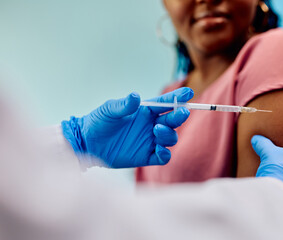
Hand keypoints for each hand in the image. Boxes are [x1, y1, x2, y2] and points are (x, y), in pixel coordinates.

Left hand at [62, 87, 192, 167]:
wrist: (87, 143)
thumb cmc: (98, 122)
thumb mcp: (109, 110)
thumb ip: (124, 105)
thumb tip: (136, 96)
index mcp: (145, 111)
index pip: (165, 103)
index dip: (178, 97)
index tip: (188, 92)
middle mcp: (151, 125)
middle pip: (173, 120)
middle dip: (180, 115)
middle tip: (181, 112)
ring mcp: (150, 141)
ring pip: (170, 138)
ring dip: (169, 134)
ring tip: (156, 130)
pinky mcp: (146, 156)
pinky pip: (163, 156)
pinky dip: (165, 153)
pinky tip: (159, 149)